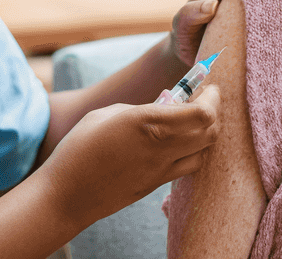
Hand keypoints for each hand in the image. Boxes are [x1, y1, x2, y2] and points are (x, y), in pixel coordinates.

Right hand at [35, 85, 219, 229]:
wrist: (66, 194)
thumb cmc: (79, 147)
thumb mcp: (107, 114)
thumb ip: (139, 110)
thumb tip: (161, 108)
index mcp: (147, 122)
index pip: (201, 112)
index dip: (212, 98)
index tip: (209, 87)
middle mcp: (160, 147)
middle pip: (210, 131)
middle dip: (215, 112)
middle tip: (205, 100)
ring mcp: (160, 170)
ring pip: (204, 151)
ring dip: (206, 134)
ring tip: (194, 122)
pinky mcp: (156, 185)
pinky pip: (188, 167)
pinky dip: (194, 152)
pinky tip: (181, 144)